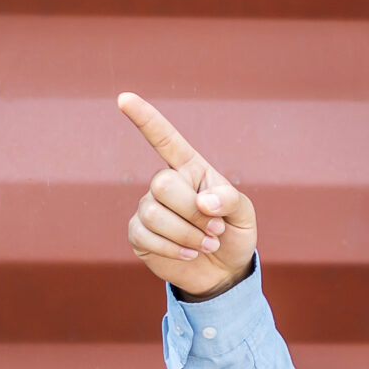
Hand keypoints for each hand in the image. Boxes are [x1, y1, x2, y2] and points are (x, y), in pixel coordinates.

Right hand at [119, 93, 257, 300]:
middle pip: (163, 184)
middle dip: (193, 212)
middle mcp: (165, 184)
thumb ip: (230, 200)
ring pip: (154, 213)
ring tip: (208, 243)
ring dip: (188, 235)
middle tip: (215, 229)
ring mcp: (148, 208)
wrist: (223, 270)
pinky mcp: (138, 233)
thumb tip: (203, 202)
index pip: (165, 139)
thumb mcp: (244, 215)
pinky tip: (191, 254)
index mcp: (191, 170)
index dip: (145, 119)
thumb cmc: (233, 235)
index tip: (124, 98)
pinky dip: (175, 249)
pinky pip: (147, 235)